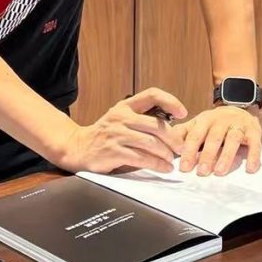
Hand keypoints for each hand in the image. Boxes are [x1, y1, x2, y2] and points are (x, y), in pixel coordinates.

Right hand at [55, 88, 187, 173]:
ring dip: (166, 154)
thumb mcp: (121, 119)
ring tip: (172, 160)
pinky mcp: (114, 152)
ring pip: (151, 143)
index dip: (170, 100)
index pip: (151, 94)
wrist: (78, 147)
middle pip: (156, 125)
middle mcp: (121, 117)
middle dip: (174, 138)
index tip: (183, 112)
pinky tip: (163, 167)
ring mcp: (117, 134)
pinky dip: (157, 164)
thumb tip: (173, 129)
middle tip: (181, 147)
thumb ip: (142, 120)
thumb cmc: (105, 135)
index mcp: (125, 106)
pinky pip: (142, 158)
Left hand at [177, 106, 261, 175]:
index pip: (195, 136)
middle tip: (202, 172)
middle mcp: (221, 121)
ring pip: (233, 140)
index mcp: (205, 120)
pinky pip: (255, 144)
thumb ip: (182, 134)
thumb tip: (166, 145)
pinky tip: (250, 169)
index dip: (189, 152)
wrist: (239, 108)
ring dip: (226, 156)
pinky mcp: (254, 131)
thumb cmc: (215, 123)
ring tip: (220, 172)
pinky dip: (253, 156)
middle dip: (207, 155)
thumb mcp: (197, 125)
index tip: (184, 168)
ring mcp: (238, 125)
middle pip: (213, 138)